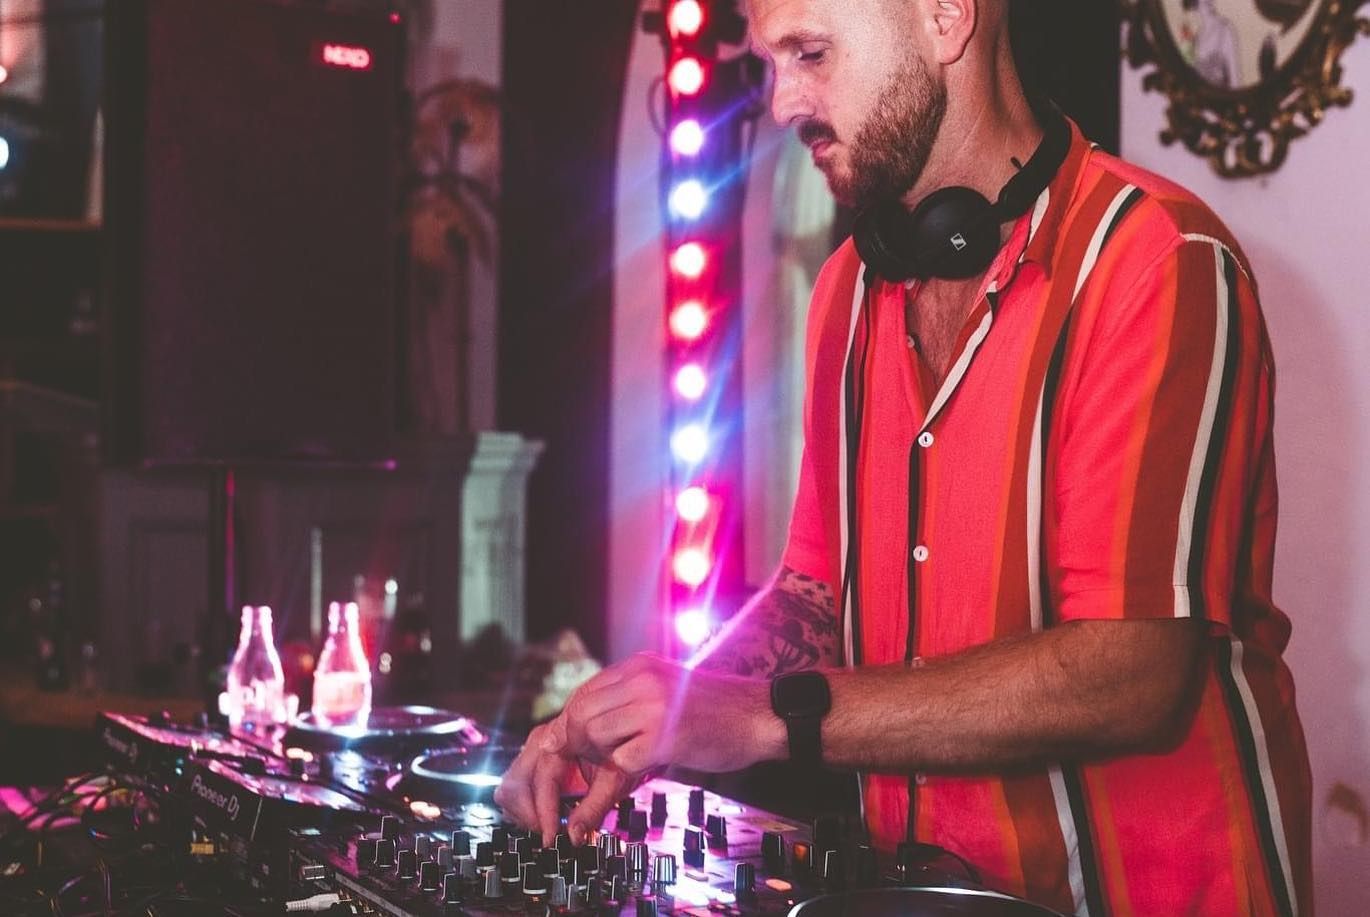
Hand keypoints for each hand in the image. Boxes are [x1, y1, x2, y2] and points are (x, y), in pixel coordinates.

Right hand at [494, 721, 640, 845]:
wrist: (622, 732)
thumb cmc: (621, 751)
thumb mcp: (615, 780)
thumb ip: (593, 809)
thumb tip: (574, 837)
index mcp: (560, 738)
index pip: (542, 781)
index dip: (545, 814)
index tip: (552, 838)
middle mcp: (540, 742)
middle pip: (513, 787)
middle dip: (530, 816)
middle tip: (552, 833)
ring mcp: (532, 751)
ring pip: (509, 790)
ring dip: (525, 814)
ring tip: (551, 825)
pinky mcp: (530, 763)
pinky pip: (513, 790)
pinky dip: (525, 808)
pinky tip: (548, 815)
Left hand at [543, 652, 783, 775]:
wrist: (760, 716)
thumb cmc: (718, 709)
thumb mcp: (668, 687)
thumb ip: (633, 697)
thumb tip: (592, 723)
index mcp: (640, 665)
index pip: (585, 692)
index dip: (573, 723)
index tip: (571, 745)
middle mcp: (642, 679)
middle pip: (582, 712)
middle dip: (576, 743)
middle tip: (588, 762)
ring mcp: (653, 707)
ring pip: (594, 735)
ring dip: (599, 758)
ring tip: (620, 764)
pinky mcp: (665, 737)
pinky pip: (621, 761)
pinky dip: (620, 776)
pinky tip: (635, 776)